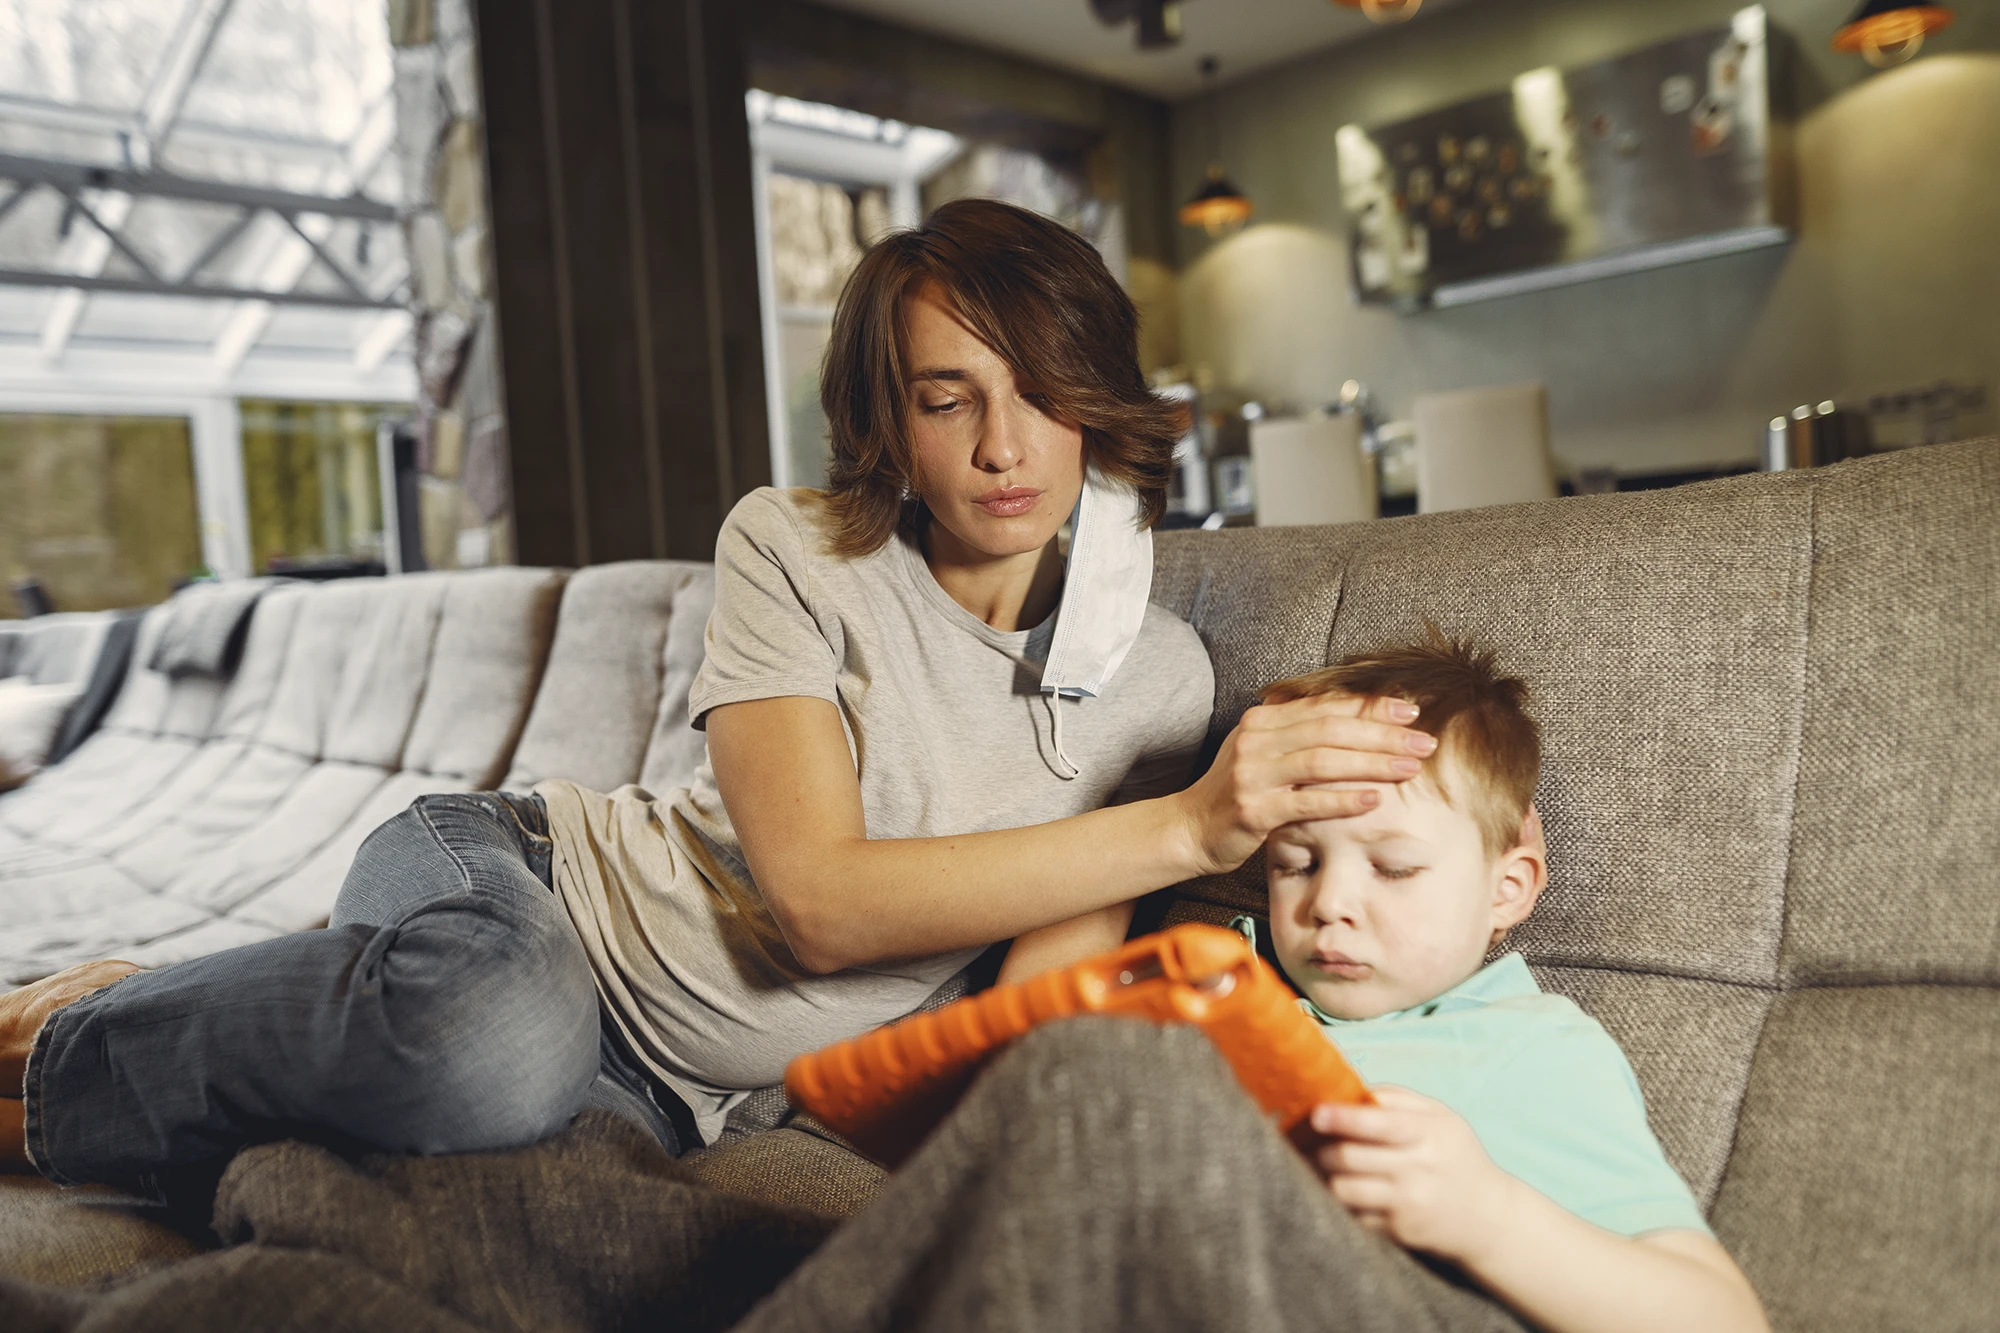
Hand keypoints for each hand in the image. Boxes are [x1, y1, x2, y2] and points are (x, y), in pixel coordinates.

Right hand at [1171, 693, 1434, 876]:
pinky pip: (1307, 801)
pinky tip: (1374, 800)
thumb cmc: (1235, 793)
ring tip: (1410, 766)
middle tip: (1424, 740)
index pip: (1326, 706)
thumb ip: (1299, 734)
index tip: (1411, 710)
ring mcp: (1252, 774)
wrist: (1189, 829)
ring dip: (1372, 762)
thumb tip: (1359, 718)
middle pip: (1330, 729)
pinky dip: (1344, 799)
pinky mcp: (1253, 809)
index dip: (1371, 706)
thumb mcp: (1263, 753)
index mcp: (1262, 719)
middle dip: (1382, 733)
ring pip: (1323, 761)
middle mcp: (1256, 740)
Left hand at [1307, 1086, 1516, 1262]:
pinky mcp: (1398, 1232)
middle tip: (1307, 1140)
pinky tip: (1339, 1188)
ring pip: (1343, 1189)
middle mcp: (1418, 1170)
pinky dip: (1340, 1200)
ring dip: (1322, 1175)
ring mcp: (1407, 1205)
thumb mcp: (1441, 1117)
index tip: (1316, 1113)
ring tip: (1316, 1163)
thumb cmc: (1455, 1156)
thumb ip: (1397, 1098)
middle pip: (1349, 1157)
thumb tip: (1349, 1088)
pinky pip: (1353, 1215)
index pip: (1378, 1123)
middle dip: (1320, 1147)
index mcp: (1429, 1134)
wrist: (1487, 1217)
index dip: (1342, 1117)